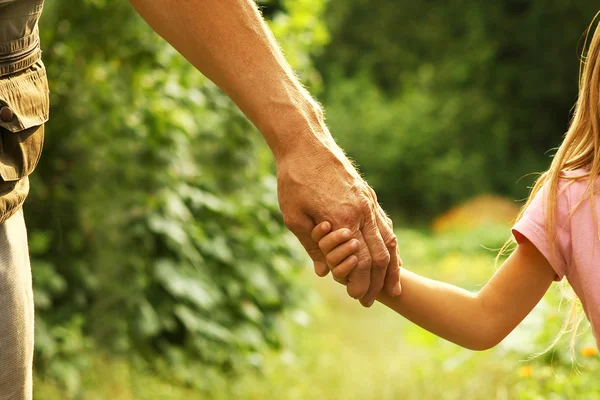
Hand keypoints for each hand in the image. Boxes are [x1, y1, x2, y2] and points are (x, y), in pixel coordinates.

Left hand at [276, 135, 401, 306]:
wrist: (306, 143)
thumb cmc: (295, 179)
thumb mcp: (294, 216)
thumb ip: (312, 246)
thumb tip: (324, 272)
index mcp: (344, 218)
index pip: (361, 261)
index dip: (361, 282)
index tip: (357, 297)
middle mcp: (363, 211)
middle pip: (381, 255)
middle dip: (378, 282)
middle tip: (370, 299)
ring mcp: (369, 202)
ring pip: (389, 239)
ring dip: (391, 266)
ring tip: (392, 286)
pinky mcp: (368, 195)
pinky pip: (385, 225)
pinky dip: (389, 245)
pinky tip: (388, 256)